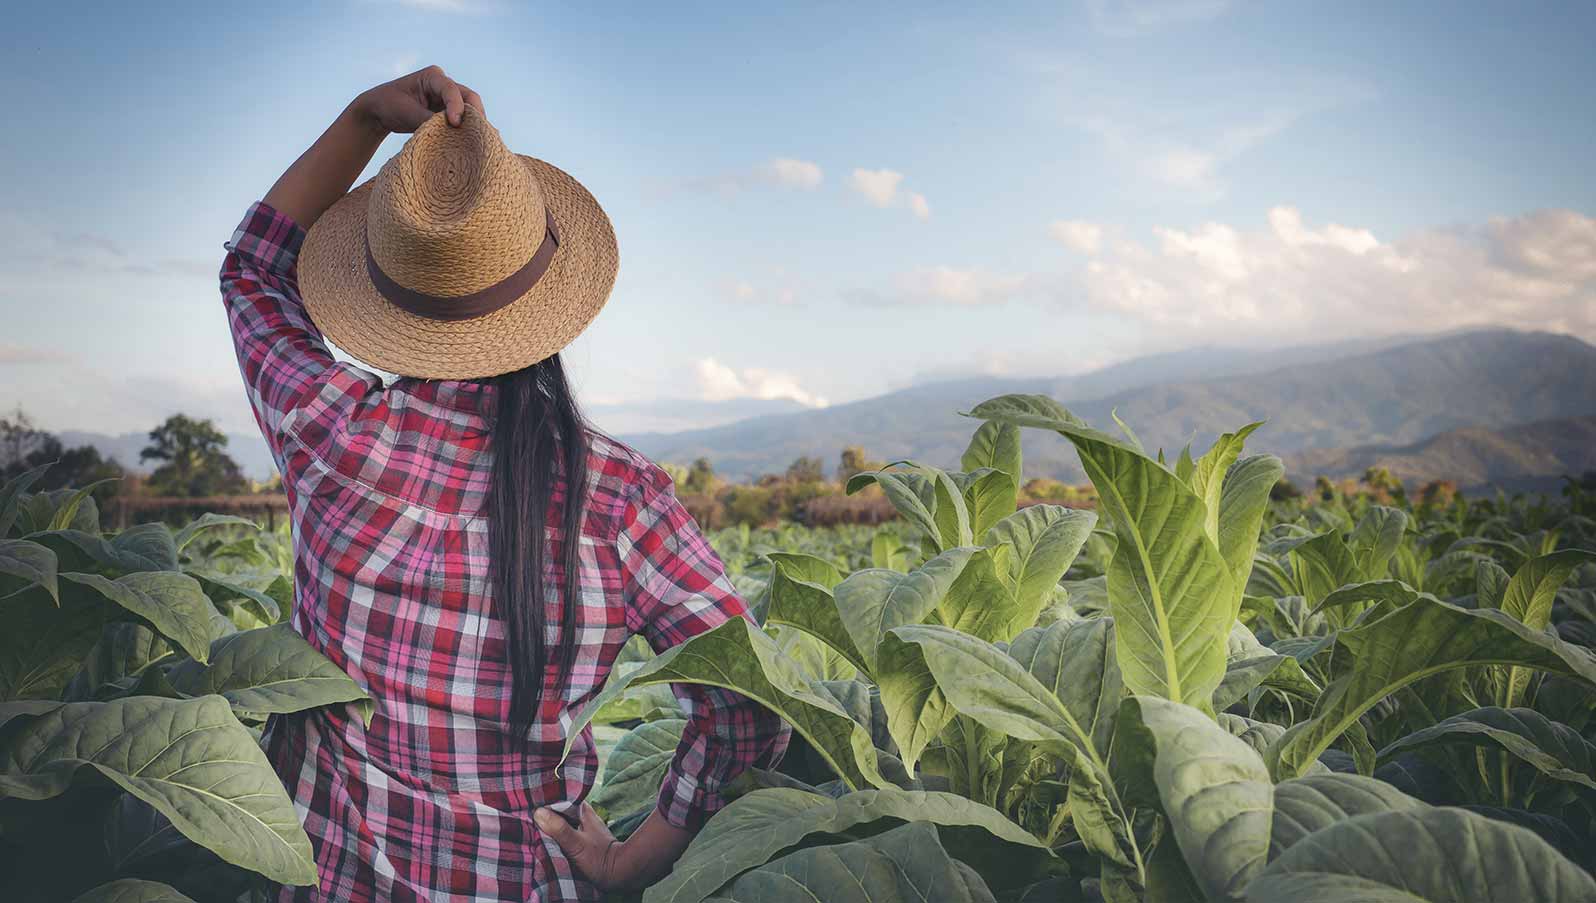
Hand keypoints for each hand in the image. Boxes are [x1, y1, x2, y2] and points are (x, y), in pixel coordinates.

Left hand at [355, 65, 484, 133]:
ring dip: (473, 124)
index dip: (456, 106)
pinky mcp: (446, 112)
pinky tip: (473, 142)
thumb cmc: (388, 105)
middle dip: (475, 114)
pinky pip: (462, 120)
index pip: (451, 90)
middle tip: (480, 133)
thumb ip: (429, 121)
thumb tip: (452, 133)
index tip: (455, 123)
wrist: (378, 111)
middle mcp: (444, 85)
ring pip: (469, 109)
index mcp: (432, 76)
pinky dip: (467, 129)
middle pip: (469, 97)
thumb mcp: (407, 113)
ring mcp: (447, 99)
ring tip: (480, 140)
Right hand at [535, 802, 630, 889]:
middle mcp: (582, 813)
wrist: (617, 872)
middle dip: (543, 811)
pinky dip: (554, 832)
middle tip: (524, 813)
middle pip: (558, 808)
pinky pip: (563, 829)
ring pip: (560, 819)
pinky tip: (543, 836)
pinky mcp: (580, 837)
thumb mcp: (576, 844)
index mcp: (581, 808)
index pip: (559, 797)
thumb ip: (559, 828)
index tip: (527, 801)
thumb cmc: (598, 857)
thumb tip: (538, 812)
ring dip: (548, 822)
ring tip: (529, 824)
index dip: (543, 799)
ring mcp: (581, 824)